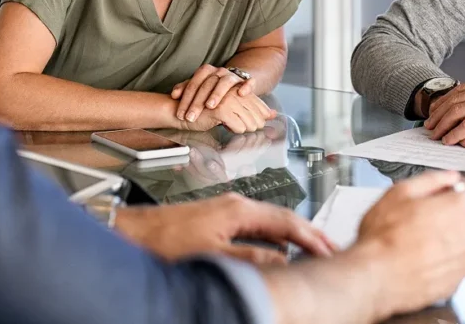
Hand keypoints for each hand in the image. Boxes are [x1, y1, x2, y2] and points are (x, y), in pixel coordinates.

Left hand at [114, 193, 336, 264]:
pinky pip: (257, 226)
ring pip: (271, 222)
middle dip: (309, 234)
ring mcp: (227, 209)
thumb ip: (251, 257)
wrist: (133, 231)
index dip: (311, 237)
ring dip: (293, 237)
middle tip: (331, 249)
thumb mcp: (214, 254)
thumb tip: (282, 260)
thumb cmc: (165, 240)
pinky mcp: (218, 217)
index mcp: (238, 210)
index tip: (329, 250)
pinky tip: (279, 250)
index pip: (287, 221)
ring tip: (312, 251)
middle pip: (283, 218)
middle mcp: (235, 204)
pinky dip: (275, 238)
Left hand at [172, 65, 255, 122]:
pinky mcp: (246, 81)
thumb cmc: (213, 87)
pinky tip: (241, 94)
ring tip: (210, 106)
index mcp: (206, 71)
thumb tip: (174, 95)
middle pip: (207, 85)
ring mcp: (233, 76)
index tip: (181, 115)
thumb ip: (185, 89)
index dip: (186, 100)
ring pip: (225, 82)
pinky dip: (246, 86)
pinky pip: (248, 82)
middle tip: (190, 117)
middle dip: (197, 102)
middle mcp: (219, 72)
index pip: (193, 84)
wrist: (234, 81)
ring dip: (217, 94)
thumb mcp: (198, 87)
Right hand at [175, 89, 275, 132]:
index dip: (262, 115)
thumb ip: (251, 109)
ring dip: (245, 128)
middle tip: (250, 130)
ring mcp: (228, 99)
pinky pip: (238, 126)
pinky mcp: (221, 109)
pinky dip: (235, 130)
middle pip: (256, 114)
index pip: (258, 103)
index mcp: (236, 88)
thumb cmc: (204, 110)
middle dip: (255, 124)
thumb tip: (273, 114)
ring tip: (236, 128)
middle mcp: (234, 91)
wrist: (180, 110)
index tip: (263, 122)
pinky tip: (226, 127)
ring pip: (249, 121)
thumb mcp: (230, 108)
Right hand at [351, 171, 464, 317]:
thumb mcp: (401, 192)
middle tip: (420, 218)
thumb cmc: (384, 237)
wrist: (376, 276)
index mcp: (461, 208)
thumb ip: (431, 180)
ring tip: (416, 241)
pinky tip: (418, 258)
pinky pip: (453, 264)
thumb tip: (446, 177)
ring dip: (445, 239)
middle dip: (447, 215)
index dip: (454, 189)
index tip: (443, 192)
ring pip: (460, 242)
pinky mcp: (456, 282)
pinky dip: (441, 261)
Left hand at [425, 76, 464, 145]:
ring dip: (443, 123)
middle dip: (439, 113)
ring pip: (458, 111)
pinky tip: (449, 139)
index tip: (436, 111)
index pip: (461, 90)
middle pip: (455, 99)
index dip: (445, 101)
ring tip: (434, 134)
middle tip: (428, 124)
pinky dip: (455, 133)